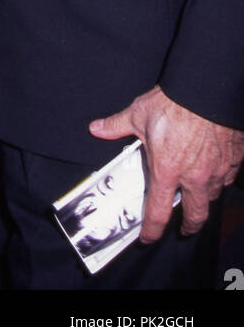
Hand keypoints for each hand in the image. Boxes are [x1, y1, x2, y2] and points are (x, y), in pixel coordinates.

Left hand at [89, 85, 243, 241]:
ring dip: (204, 200)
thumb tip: (96, 128)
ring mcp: (217, 169)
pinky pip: (228, 177)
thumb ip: (116, 125)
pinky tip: (214, 173)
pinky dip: (220, 179)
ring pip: (213, 196)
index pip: (158, 212)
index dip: (152, 230)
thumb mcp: (138, 113)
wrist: (206, 88)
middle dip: (189, 225)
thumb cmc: (173, 102)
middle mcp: (194, 176)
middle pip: (195, 215)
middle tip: (184, 227)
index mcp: (167, 170)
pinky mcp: (234, 159)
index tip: (148, 237)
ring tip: (197, 197)